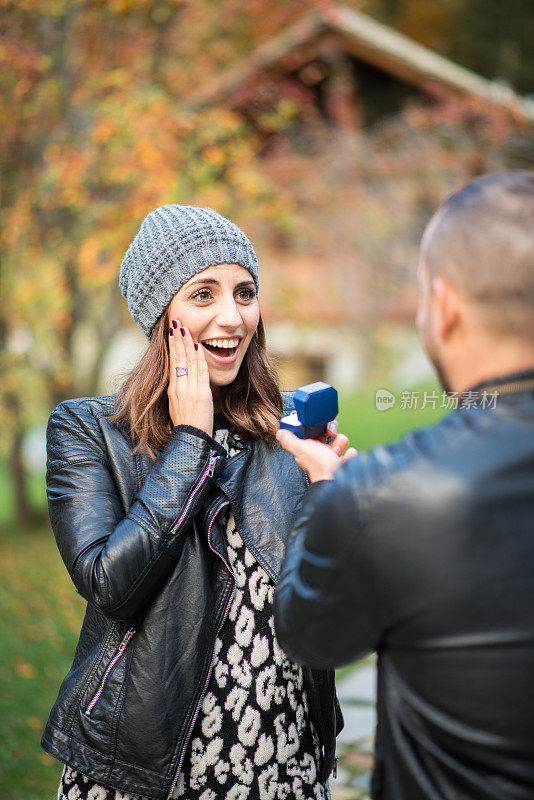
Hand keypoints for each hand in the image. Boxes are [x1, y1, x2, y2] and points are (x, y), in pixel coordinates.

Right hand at [168, 320, 213, 435]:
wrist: (192, 438)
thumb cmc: (186, 423)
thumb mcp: (177, 404)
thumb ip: (180, 389)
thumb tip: (182, 376)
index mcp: (173, 389)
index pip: (173, 362)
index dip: (173, 346)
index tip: (172, 333)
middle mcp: (179, 387)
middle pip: (178, 358)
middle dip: (177, 339)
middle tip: (176, 323)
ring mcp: (190, 390)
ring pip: (188, 362)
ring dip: (187, 343)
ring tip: (184, 329)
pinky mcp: (201, 394)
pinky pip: (200, 372)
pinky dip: (199, 358)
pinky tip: (198, 346)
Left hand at [276, 421, 356, 481]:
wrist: (337, 481)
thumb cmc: (318, 465)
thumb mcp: (301, 449)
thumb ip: (289, 441)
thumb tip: (280, 433)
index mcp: (309, 449)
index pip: (315, 432)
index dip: (320, 427)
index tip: (324, 427)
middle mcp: (321, 454)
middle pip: (330, 434)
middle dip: (334, 434)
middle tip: (332, 439)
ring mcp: (334, 459)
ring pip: (341, 441)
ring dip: (342, 444)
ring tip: (337, 453)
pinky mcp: (346, 463)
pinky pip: (350, 451)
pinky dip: (349, 454)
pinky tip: (345, 459)